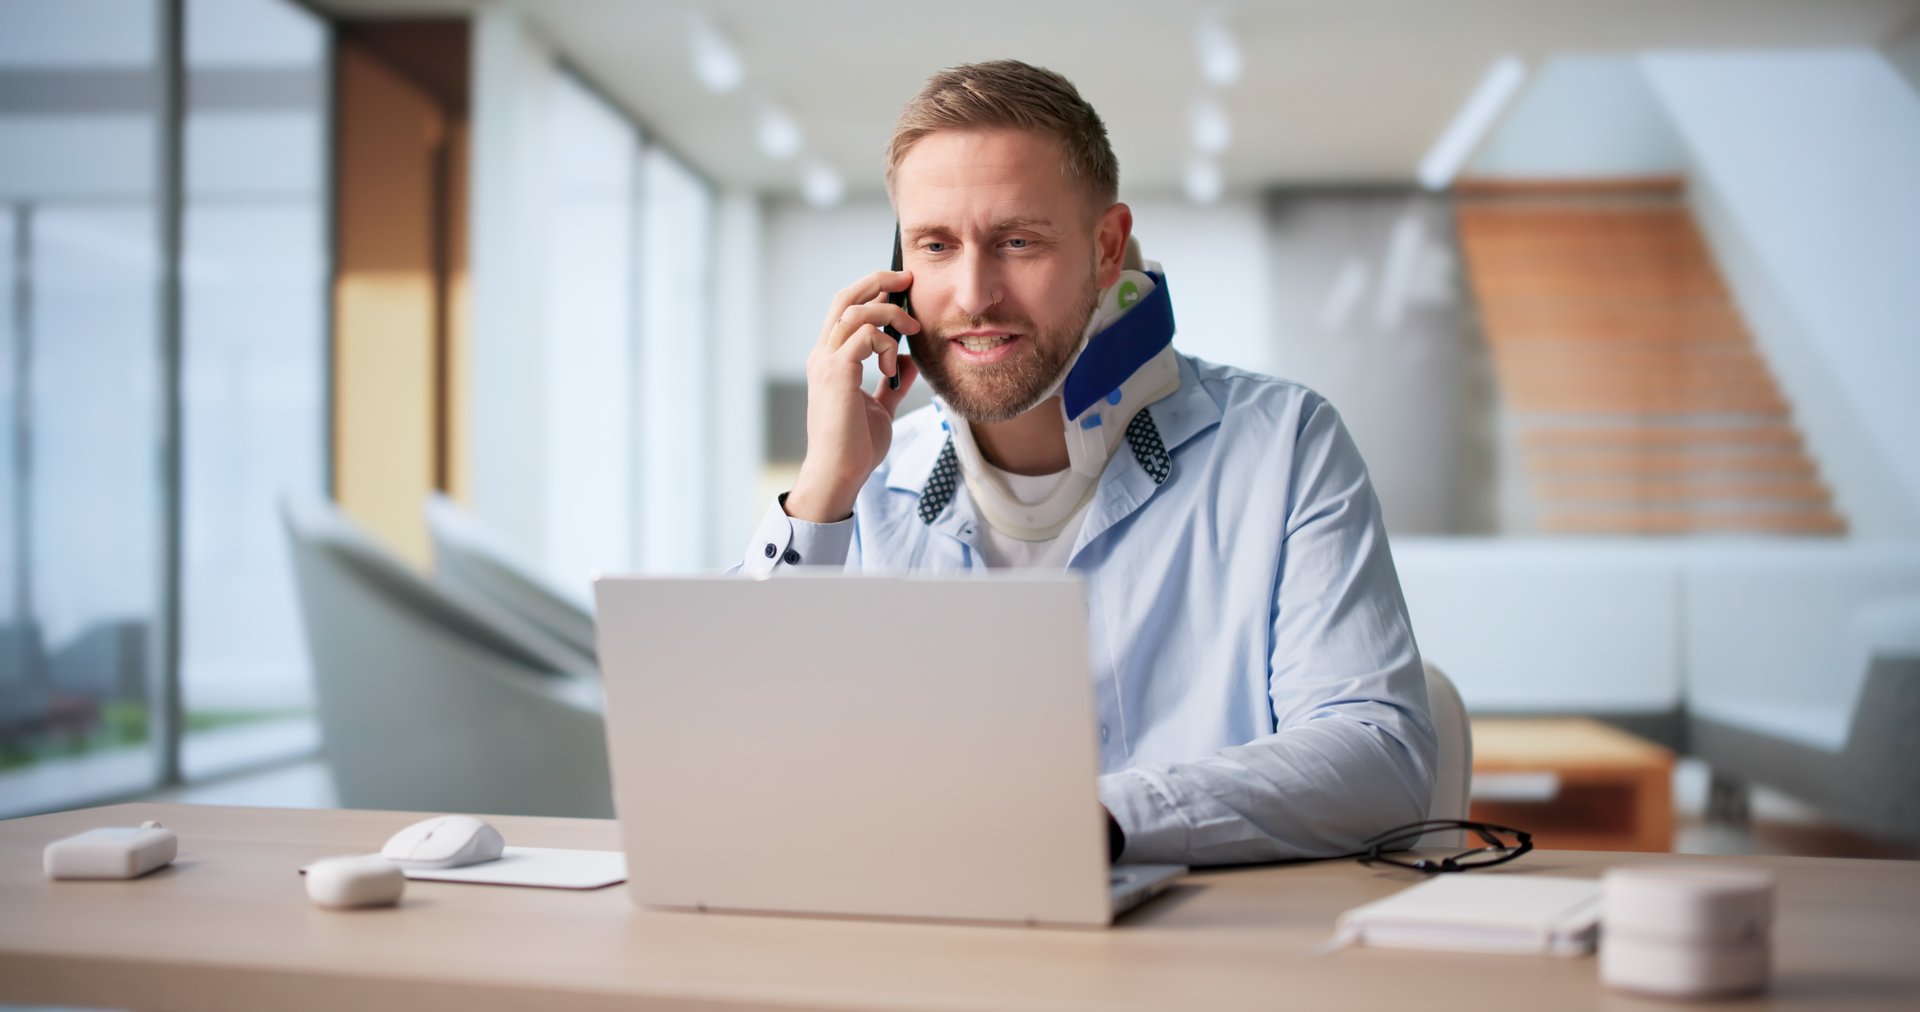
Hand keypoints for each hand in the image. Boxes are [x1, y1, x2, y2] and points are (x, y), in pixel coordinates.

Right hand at [785, 270, 920, 522]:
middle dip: (878, 281)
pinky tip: (893, 366)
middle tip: (907, 280)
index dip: (872, 290)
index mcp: (830, 358)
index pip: (846, 308)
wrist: (839, 473)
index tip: (902, 290)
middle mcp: (823, 354)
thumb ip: (893, 383)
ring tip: (911, 332)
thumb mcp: (881, 407)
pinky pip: (863, 336)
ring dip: (890, 314)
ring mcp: (826, 362)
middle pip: (845, 297)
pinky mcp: (836, 373)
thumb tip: (911, 362)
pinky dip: (886, 343)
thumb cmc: (855, 446)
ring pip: (856, 311)